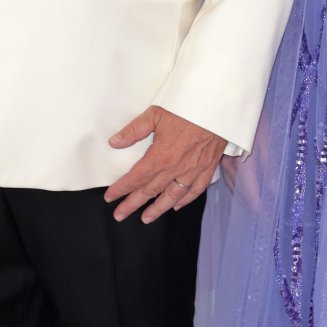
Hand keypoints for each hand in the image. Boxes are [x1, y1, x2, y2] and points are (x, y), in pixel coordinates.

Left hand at [105, 105, 225, 222]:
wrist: (216, 107)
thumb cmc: (186, 108)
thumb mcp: (155, 114)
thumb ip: (133, 130)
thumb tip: (114, 142)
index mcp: (160, 156)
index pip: (135, 178)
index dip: (121, 189)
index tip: (110, 197)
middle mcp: (175, 168)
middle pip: (150, 191)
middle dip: (132, 204)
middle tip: (120, 215)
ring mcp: (192, 171)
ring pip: (172, 196)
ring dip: (157, 209)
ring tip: (145, 219)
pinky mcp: (206, 169)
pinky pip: (195, 191)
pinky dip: (185, 200)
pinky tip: (177, 206)